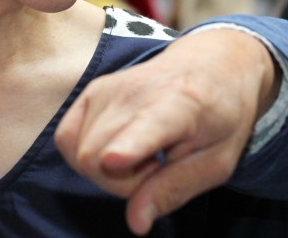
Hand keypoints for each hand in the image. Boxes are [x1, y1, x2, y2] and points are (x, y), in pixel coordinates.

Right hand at [55, 29, 279, 234]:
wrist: (212, 65)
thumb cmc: (220, 115)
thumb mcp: (217, 161)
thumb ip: (175, 189)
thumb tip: (136, 223)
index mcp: (181, 105)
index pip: (145, 127)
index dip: (127, 147)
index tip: (116, 160)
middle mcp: (137, 91)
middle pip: (99, 157)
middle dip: (122, 183)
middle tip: (158, 168)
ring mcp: (110, 87)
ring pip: (80, 153)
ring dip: (106, 170)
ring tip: (142, 154)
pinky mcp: (93, 90)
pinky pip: (66, 138)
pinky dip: (85, 153)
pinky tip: (117, 147)